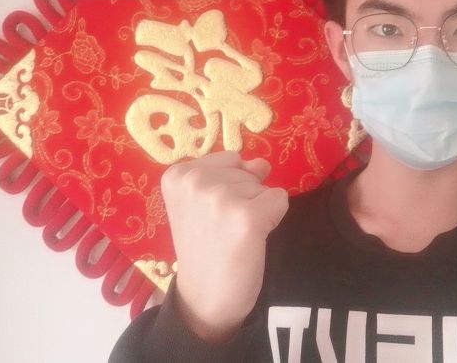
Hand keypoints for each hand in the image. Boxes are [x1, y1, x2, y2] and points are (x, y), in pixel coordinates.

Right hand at [160, 150, 288, 341]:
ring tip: (231, 235)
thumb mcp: (200, 202)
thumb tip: (261, 164)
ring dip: (255, 210)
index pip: (230, 159)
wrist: (205, 297)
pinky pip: (279, 200)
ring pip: (263, 186)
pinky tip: (251, 239)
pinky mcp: (247, 217)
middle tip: (222, 228)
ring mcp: (220, 197)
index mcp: (177, 174)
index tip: (211, 214)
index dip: (229, 187)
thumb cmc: (204, 246)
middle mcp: (195, 181)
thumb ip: (227, 174)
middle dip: (243, 197)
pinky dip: (273, 218)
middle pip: (247, 172)